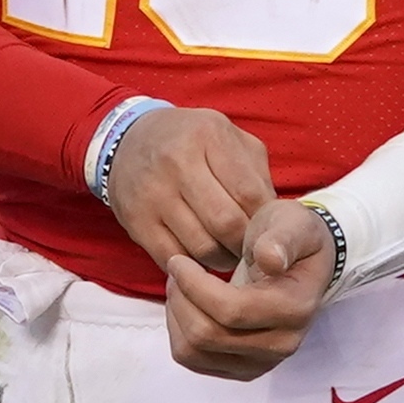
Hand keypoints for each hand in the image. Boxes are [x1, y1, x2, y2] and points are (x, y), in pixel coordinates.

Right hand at [100, 101, 276, 276]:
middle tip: (250, 249)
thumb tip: (274, 218)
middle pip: (226, 223)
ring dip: (222, 259)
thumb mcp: (228, 137)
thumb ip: (256, 172)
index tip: (267, 230)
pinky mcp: (135, 222)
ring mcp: (153, 194)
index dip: (264, 221)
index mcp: (208, 136)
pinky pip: (173, 258)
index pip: (249, 193)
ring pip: (201, 247)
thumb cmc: (192, 142)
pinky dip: (193, 266)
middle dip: (245, 244)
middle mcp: (177, 162)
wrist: (129, 141)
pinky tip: (201, 257)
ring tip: (229, 253)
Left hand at [165, 192, 334, 381]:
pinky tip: (187, 304)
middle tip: (177, 268)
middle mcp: (282, 344)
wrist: (303, 264)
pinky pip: (192, 360)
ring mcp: (261, 362)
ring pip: (194, 352)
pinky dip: (179, 332)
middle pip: (207, 336)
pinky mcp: (242, 370)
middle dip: (181, 298)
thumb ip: (282, 239)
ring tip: (180, 285)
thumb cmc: (292, 240)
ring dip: (177, 316)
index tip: (179, 260)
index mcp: (294, 309)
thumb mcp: (293, 224)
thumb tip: (271, 259)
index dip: (194, 286)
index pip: (231, 310)